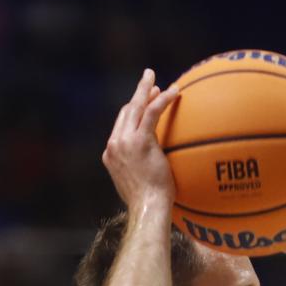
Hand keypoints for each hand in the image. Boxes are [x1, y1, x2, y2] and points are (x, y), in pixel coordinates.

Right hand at [103, 69, 181, 211]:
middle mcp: (114, 145)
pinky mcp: (140, 141)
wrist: (148, 209)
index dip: (132, 111)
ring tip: (154, 77)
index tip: (144, 102)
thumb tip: (153, 170)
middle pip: (125, 112)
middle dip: (137, 95)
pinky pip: (152, 112)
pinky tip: (174, 91)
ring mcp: (124, 142)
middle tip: (149, 81)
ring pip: (135, 107)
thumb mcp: (139, 187)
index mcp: (111, 155)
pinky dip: (162, 99)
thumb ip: (140, 172)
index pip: (120, 126)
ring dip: (146, 89)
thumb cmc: (149, 205)